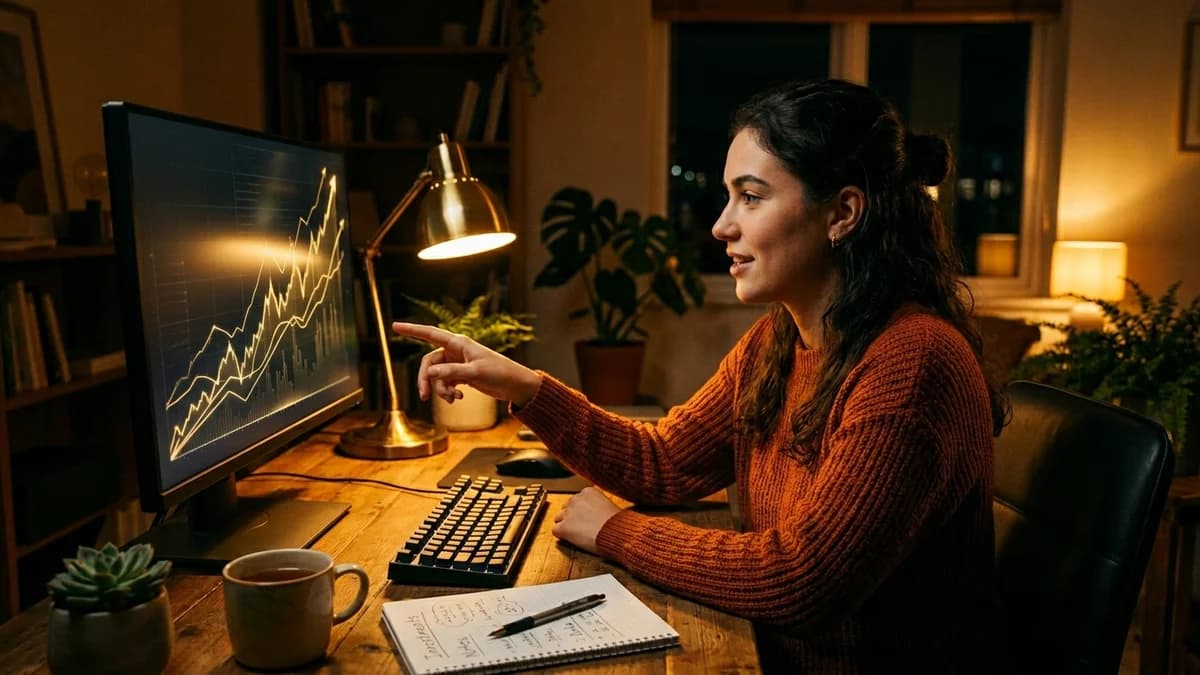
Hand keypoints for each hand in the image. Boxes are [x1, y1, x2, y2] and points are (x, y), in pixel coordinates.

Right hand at [391, 322, 540, 405]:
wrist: (514, 385)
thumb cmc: (499, 372)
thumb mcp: (475, 372)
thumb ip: (452, 372)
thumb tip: (430, 372)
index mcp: (458, 343)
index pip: (430, 334)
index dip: (411, 330)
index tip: (394, 326)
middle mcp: (455, 351)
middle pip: (429, 363)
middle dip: (426, 380)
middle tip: (425, 397)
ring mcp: (457, 364)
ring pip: (436, 376)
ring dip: (441, 389)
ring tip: (454, 398)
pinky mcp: (461, 375)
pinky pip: (445, 383)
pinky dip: (448, 392)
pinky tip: (459, 397)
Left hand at [551, 487, 621, 554]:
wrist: (616, 533)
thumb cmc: (618, 523)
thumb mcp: (610, 506)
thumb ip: (598, 505)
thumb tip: (595, 511)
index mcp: (588, 491)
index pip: (576, 499)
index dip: (581, 510)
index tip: (586, 517)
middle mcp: (575, 499)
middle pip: (565, 507)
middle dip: (571, 516)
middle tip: (581, 526)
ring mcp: (568, 513)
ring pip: (558, 518)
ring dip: (565, 525)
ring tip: (577, 534)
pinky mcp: (563, 528)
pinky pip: (555, 531)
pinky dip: (562, 536)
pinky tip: (572, 539)